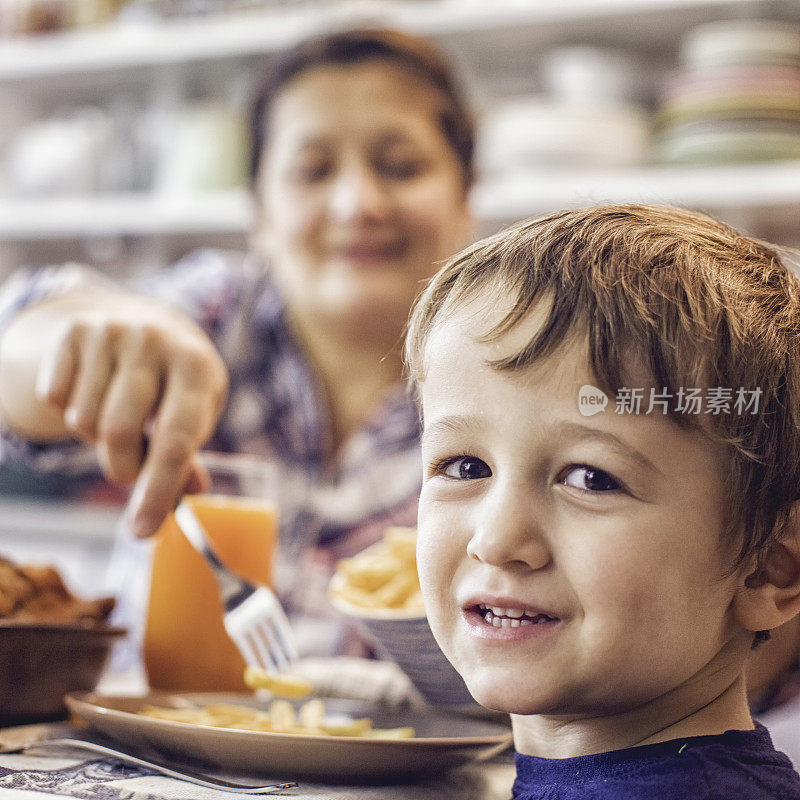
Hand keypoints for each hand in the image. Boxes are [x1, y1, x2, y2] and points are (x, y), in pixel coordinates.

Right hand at [35, 302, 227, 536]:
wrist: (149, 322)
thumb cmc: (179, 384)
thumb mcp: (198, 410)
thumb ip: (188, 453)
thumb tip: (187, 495)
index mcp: (196, 366)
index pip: (175, 441)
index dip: (157, 491)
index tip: (142, 530)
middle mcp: (154, 341)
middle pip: (119, 433)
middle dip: (123, 469)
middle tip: (132, 472)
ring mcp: (111, 331)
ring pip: (83, 420)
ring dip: (98, 440)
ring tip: (122, 418)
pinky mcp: (74, 330)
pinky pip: (56, 398)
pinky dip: (72, 410)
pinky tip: (98, 393)